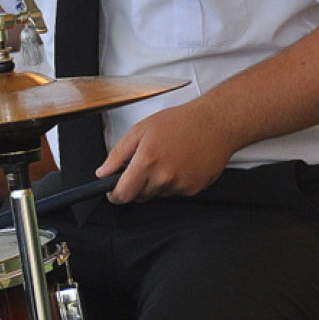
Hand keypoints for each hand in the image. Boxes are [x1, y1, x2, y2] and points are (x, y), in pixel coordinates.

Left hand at [97, 100, 234, 203]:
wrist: (215, 123)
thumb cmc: (179, 122)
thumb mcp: (141, 130)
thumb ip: (118, 153)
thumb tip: (103, 172)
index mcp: (147, 161)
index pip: (123, 194)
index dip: (115, 195)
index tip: (113, 191)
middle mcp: (163, 177)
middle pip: (139, 196)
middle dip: (136, 185)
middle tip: (145, 164)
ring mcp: (180, 185)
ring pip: (157, 194)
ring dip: (156, 183)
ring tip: (167, 159)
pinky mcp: (193, 189)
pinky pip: (175, 192)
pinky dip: (173, 182)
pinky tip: (180, 164)